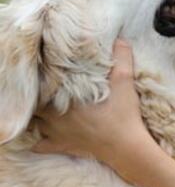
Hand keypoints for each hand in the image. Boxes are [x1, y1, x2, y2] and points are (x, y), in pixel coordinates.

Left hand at [32, 39, 149, 163]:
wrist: (127, 147)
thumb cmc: (123, 114)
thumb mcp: (125, 81)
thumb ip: (121, 58)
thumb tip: (120, 39)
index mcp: (64, 99)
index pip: (41, 85)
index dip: (43, 78)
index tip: (48, 72)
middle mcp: (54, 117)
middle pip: (35, 104)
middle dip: (38, 97)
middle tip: (47, 89)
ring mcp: (56, 134)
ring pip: (34, 123)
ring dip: (37, 115)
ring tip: (44, 107)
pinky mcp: (63, 146)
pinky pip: (41, 146)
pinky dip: (39, 141)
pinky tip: (43, 136)